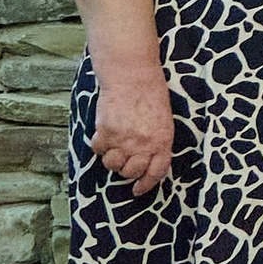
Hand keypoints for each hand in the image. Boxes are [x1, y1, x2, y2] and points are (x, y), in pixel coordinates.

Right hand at [90, 56, 174, 193]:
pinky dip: (99, 145)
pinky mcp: (105, 132)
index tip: (138, 189)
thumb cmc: (151, 93)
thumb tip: (147, 160)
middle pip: (130, 172)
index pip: (156, 172)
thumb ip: (157, 141)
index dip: (146, 184)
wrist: (132, 74)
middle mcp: (143, 144)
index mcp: (162, 141)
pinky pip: (98, 149)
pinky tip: (103, 134)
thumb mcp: (164, 119)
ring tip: (113, 145)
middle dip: (127, 170)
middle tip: (124, 160)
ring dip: (112, 158)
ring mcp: (123, 139)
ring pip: (112, 164)